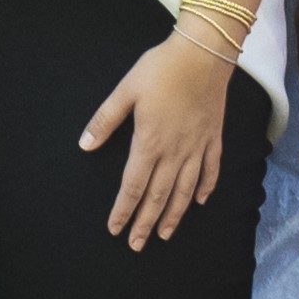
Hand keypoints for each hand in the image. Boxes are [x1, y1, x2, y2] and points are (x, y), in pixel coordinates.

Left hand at [79, 36, 231, 249]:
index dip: (124, 210)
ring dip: (174, 215)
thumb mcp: (125, 91)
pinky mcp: (213, 138)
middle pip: (159, 196)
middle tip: (137, 245)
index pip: (133, 186)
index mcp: (149, 143)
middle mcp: (175, 152)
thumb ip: (105, 120)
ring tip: (165, 235)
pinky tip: (199, 202)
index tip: (115, 229)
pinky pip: (210, 171)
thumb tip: (85, 145)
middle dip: (146, 223)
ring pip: (185, 191)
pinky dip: (204, 189)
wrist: (204, 54)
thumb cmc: (161, 69)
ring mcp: (197, 147)